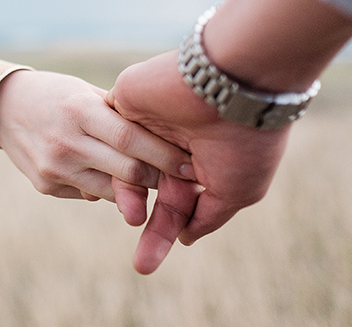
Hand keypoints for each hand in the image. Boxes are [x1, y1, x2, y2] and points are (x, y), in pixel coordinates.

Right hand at [0, 69, 195, 216]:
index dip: (165, 156)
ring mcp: (53, 168)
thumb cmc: (57, 95)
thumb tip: (168, 139)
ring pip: (112, 192)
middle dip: (160, 178)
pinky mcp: (45, 187)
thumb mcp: (85, 92)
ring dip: (138, 190)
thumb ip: (120, 115)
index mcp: (80, 111)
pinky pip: (90, 195)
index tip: (190, 164)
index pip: (132, 140)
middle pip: (128, 171)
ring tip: (155, 181)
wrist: (3, 107)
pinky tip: (110, 177)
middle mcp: (66, 142)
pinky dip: (106, 189)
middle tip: (183, 180)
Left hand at [106, 50, 291, 273]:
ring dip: (127, 194)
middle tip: (141, 262)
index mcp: (199, 162)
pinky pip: (106, 138)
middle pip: (145, 189)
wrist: (233, 85)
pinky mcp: (124, 103)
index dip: (160, 234)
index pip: (173, 203)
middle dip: (144, 223)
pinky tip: (114, 178)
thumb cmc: (245, 141)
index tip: (144, 265)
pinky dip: (109, 160)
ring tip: (132, 215)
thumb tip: (182, 237)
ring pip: (122, 167)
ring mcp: (147, 122)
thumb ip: (205, 215)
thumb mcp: (235, 192)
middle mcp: (172, 144)